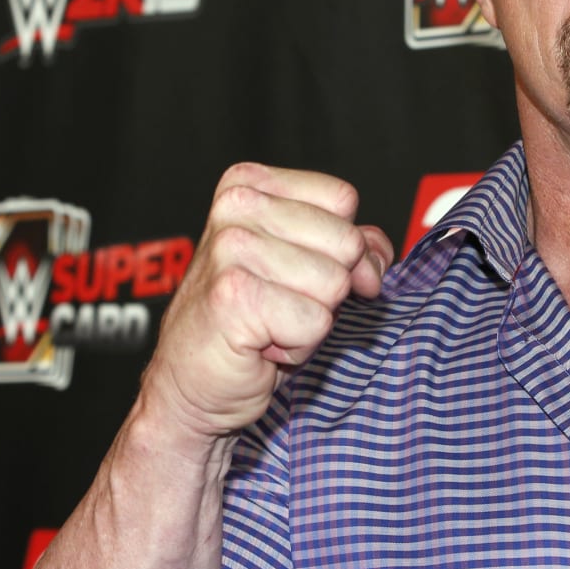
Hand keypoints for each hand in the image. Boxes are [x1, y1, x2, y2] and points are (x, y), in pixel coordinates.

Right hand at [138, 163, 392, 442]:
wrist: (191, 384)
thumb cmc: (248, 325)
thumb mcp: (306, 268)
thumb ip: (350, 245)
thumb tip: (378, 254)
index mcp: (249, 184)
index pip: (342, 198)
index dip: (343, 247)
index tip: (302, 274)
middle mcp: (236, 206)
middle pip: (346, 242)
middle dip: (327, 288)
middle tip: (279, 304)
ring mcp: (232, 248)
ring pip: (334, 285)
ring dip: (311, 320)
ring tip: (268, 324)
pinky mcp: (234, 295)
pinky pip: (316, 322)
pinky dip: (298, 346)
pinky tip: (260, 344)